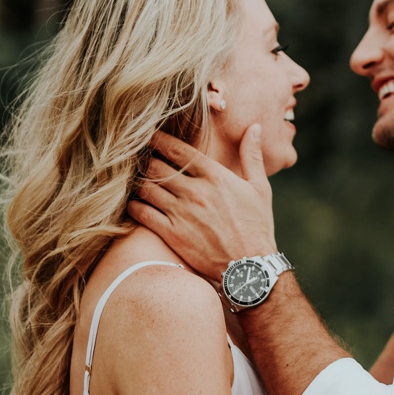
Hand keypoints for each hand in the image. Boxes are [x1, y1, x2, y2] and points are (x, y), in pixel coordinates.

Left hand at [127, 124, 277, 279]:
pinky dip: (134, 206)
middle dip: (145, 160)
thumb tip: (254, 127)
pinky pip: (143, 213)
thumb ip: (251, 155)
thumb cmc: (257, 227)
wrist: (250, 267)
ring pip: (147, 188)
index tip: (148, 136)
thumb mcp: (259, 188)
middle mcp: (195, 191)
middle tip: (137, 158)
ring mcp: (181, 213)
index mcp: (215, 176)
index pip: (179, 150)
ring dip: (138, 182)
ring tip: (133, 179)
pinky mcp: (172, 234)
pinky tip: (134, 203)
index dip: (159, 140)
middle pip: (157, 166)